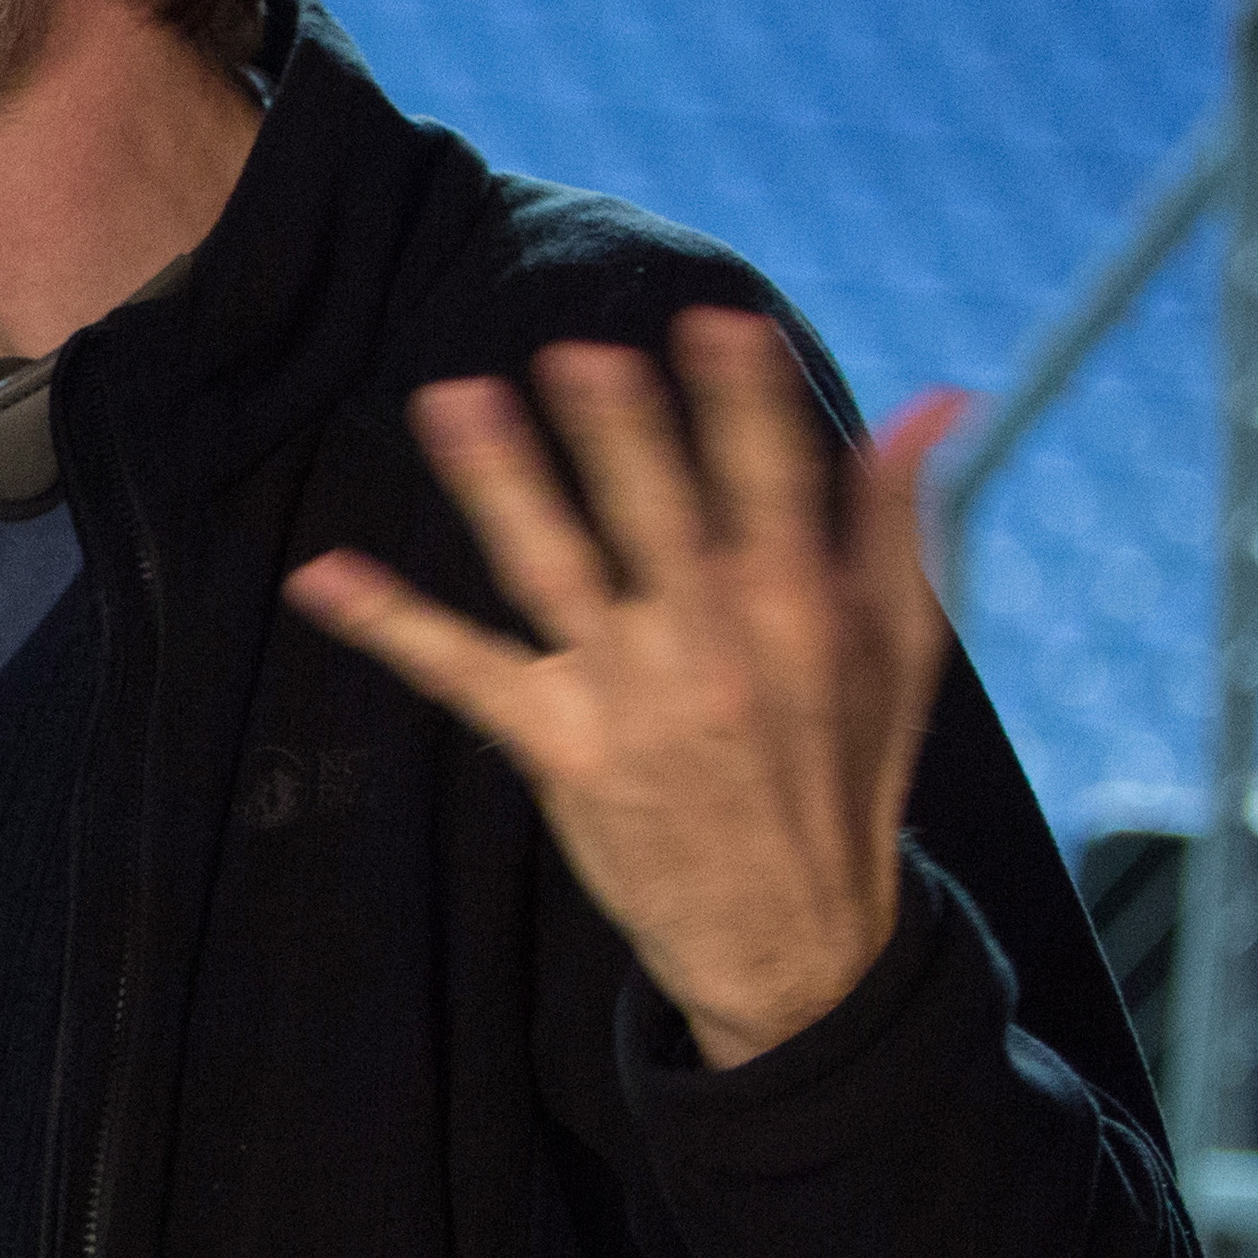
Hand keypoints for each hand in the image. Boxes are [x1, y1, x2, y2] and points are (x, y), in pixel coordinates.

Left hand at [283, 310, 959, 1069]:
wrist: (788, 937)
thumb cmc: (840, 777)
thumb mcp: (897, 651)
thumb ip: (899, 522)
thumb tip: (934, 404)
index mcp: (801, 611)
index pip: (772, 483)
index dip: (743, 402)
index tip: (717, 320)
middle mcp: (714, 645)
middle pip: (655, 513)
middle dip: (617, 432)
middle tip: (575, 352)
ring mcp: (630, 694)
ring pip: (553, 567)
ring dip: (500, 482)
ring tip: (452, 398)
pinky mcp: (558, 744)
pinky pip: (461, 670)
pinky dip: (389, 622)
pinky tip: (323, 576)